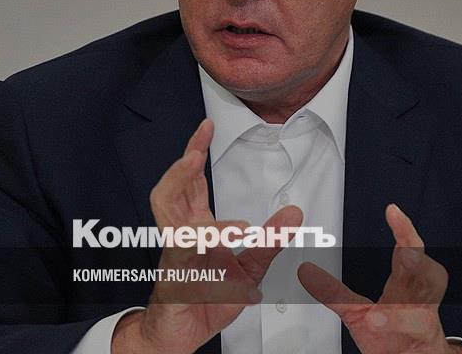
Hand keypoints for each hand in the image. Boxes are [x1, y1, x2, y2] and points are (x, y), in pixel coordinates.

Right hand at [113, 119, 302, 353]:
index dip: (196, 152)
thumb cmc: (206, 300)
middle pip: (173, 185)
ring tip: (193, 160)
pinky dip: (207, 238)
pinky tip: (227, 234)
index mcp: (195, 228)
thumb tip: (295, 214)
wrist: (181, 335)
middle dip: (185, 156)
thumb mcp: (250, 269)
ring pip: (166, 207)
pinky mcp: (174, 275)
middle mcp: (180, 234)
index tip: (207, 127)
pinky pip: (185, 250)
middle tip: (201, 134)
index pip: (192, 182)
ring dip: (178, 181)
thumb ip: (270, 241)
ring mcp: (173, 252)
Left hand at [298, 204, 461, 353]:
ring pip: (425, 311)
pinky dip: (399, 327)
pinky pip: (417, 334)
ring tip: (377, 313)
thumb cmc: (392, 335)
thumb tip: (306, 271)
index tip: (392, 211)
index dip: (404, 231)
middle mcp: (419, 302)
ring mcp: (424, 324)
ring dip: (402, 312)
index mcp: (406, 286)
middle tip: (407, 250)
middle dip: (420, 260)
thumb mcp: (356, 312)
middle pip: (430, 275)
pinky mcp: (424, 346)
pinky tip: (378, 323)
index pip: (409, 252)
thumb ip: (333, 292)